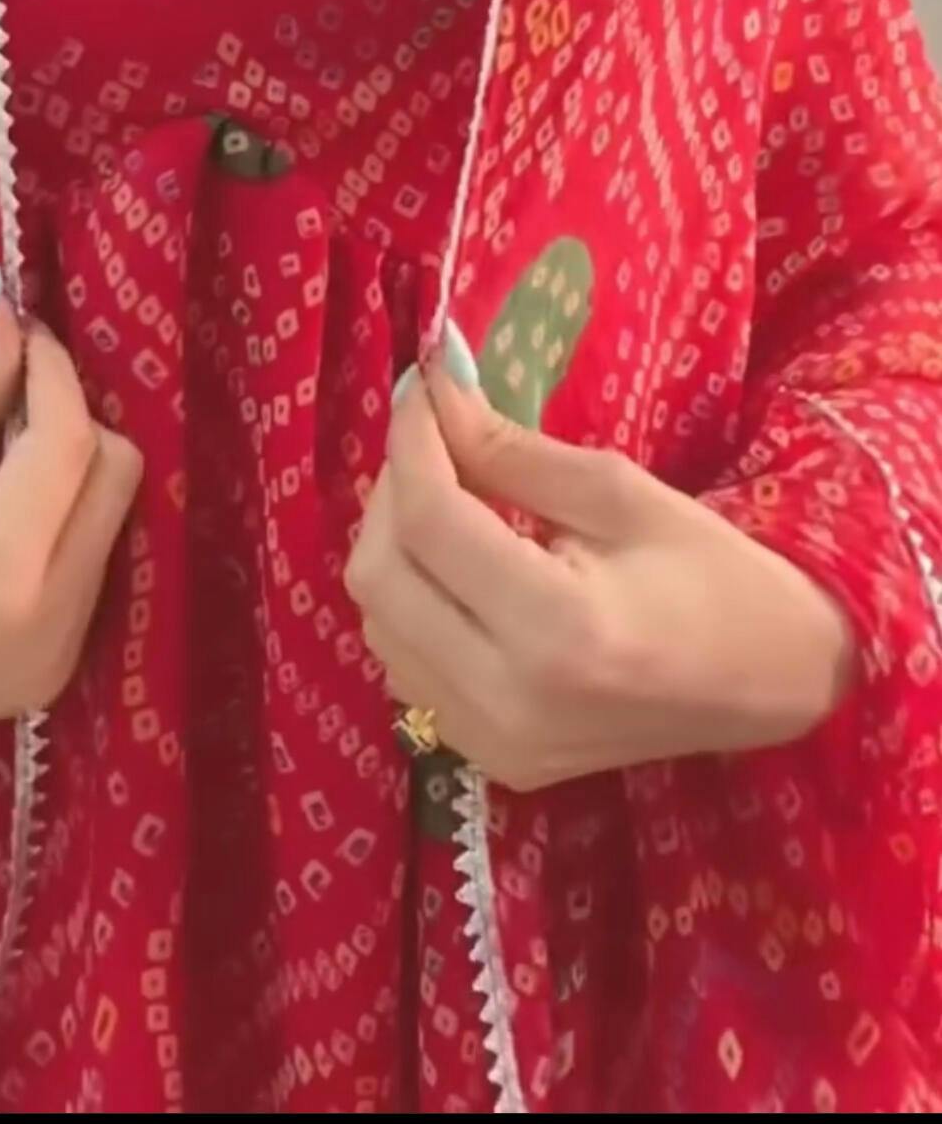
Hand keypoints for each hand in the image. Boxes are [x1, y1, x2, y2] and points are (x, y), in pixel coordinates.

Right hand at [0, 289, 141, 770]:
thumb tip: (2, 308)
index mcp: (2, 571)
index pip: (70, 440)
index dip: (53, 372)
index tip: (21, 328)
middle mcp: (56, 619)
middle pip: (116, 475)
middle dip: (71, 418)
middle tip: (5, 393)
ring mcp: (62, 656)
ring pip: (113, 518)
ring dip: (72, 467)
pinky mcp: (56, 673)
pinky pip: (92, 565)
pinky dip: (64, 520)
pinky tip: (3, 507)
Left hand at [346, 365, 855, 792]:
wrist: (769, 682)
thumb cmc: (712, 572)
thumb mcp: (617, 490)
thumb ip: (508, 448)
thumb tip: (430, 394)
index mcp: (556, 629)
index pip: (430, 522)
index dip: (411, 442)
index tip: (422, 387)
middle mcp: (506, 700)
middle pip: (380, 577)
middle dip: (393, 490)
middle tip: (434, 440)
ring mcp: (491, 744)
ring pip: (379, 624)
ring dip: (395, 547)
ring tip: (449, 497)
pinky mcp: (489, 761)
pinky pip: (407, 666)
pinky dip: (413, 604)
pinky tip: (461, 568)